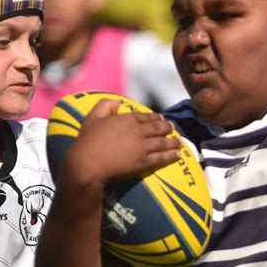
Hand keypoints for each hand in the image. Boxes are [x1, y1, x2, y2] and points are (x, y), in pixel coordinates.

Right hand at [63, 99, 181, 186]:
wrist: (88, 164)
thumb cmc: (87, 141)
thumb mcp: (92, 117)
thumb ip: (104, 105)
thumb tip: (118, 102)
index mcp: (127, 119)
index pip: (146, 117)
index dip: (155, 118)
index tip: (161, 119)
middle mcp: (138, 131)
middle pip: (158, 128)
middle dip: (168, 127)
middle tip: (173, 128)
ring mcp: (143, 147)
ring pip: (163, 142)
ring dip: (173, 141)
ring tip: (179, 142)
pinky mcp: (144, 162)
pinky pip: (161, 158)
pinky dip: (171, 155)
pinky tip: (177, 155)